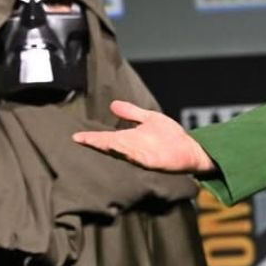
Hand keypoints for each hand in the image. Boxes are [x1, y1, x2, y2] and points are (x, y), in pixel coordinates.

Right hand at [73, 100, 216, 173]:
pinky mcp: (153, 161)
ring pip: (122, 151)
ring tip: (94, 141)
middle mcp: (133, 149)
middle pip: (111, 145)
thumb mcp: (149, 119)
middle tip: (78, 140)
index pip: (107, 138)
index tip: (76, 136)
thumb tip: (113, 104)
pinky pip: (139, 157)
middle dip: (96, 143)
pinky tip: (120, 148)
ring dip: (110, 147)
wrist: (190, 149)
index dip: (92, 137)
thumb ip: (131, 113)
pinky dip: (129, 153)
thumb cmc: (170, 136)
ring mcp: (142, 156)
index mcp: (129, 139)